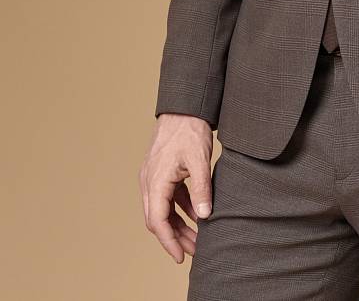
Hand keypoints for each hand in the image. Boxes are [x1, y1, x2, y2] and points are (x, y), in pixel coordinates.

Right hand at [139, 113, 213, 262]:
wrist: (184, 106)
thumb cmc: (190, 130)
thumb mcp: (199, 160)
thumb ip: (202, 189)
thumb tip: (205, 215)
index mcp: (155, 180)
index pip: (158, 220)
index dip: (169, 241)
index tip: (181, 256)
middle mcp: (149, 181)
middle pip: (158, 219)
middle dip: (175, 237)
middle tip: (194, 251)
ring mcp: (154, 176)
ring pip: (162, 209)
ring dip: (178, 224)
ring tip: (197, 238)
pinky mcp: (162, 172)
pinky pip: (168, 197)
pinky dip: (180, 208)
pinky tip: (197, 215)